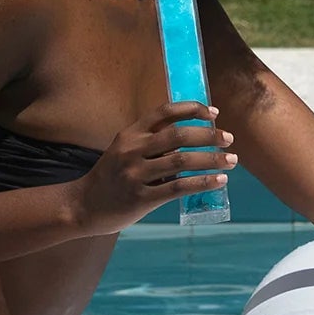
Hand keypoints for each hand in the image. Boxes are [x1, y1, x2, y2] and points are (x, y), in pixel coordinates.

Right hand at [73, 104, 235, 233]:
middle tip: (228, 139)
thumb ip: (151, 141)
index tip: (214, 112)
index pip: (165, 111)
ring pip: (182, 161)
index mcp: (130, 133)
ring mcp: (135, 174)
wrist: (82, 206)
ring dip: (212, 159)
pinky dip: (202, 183)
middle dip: (209, 135)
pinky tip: (219, 181)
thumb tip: (193, 135)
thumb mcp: (124, 149)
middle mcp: (132, 150)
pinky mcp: (140, 198)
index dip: (192, 109)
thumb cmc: (111, 176)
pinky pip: (178, 188)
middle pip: (179, 136)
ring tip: (231, 160)